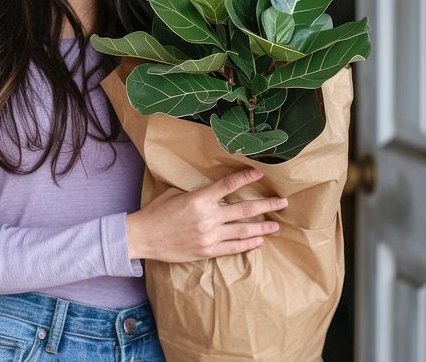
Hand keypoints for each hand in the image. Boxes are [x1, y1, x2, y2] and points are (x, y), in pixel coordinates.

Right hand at [125, 168, 287, 262]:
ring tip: (276, 224)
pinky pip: (233, 248)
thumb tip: (213, 190)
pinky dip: (247, 244)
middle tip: (282, 202)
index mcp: (199, 199)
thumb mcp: (176, 193)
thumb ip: (197, 192)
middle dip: (266, 205)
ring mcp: (209, 236)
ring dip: (262, 227)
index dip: (246, 178)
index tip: (260, 174)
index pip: (228, 185)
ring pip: (243, 231)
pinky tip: (258, 241)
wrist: (143, 237)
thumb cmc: (157, 212)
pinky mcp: (207, 251)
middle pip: (244, 209)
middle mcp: (208, 217)